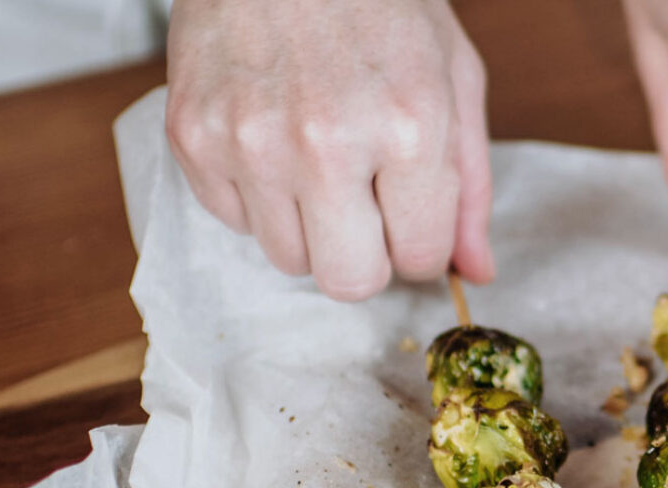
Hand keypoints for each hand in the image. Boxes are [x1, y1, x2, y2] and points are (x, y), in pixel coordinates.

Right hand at [165, 0, 493, 297]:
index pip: (419, 258)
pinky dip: (256, 194)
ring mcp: (251, 141)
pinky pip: (232, 221)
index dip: (417, 238)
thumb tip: (475, 272)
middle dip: (365, 253)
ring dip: (308, 224)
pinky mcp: (192, 135)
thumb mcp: (452, 76)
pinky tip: (270, 133)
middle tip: (363, 199)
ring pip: (288, 259)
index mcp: (409, 127)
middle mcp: (326, 143)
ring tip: (314, 155)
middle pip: (349, 281)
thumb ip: (468, 185)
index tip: (407, 204)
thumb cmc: (378, 0)